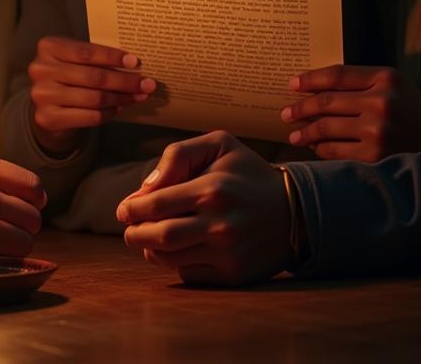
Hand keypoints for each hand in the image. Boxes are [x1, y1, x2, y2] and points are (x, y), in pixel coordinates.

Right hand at [28, 36, 155, 154]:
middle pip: (93, 76)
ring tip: (137, 96)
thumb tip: (134, 65)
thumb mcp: (75, 60)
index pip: (86, 52)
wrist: (46, 107)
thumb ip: (96, 59)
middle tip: (147, 84)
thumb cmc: (67, 76)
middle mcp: (41, 69)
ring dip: (121, 98)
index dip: (113, 57)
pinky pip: (90, 116)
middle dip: (124, 81)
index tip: (136, 62)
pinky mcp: (48, 118)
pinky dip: (109, 112)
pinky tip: (119, 108)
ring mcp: (42, 95)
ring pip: (94, 98)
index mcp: (48, 47)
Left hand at [116, 131, 291, 285]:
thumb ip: (178, 154)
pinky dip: (175, 264)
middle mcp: (219, 224)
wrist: (296, 210)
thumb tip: (146, 187)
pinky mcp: (234, 275)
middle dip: (134, 234)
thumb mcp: (219, 145)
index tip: (124, 210)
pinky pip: (189, 275)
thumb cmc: (248, 173)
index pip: (155, 204)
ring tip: (147, 239)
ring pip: (169, 259)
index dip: (132, 209)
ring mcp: (227, 254)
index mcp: (212, 189)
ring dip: (150, 250)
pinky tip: (178, 251)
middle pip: (158, 236)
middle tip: (129, 229)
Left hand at [282, 65, 420, 160]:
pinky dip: (321, 149)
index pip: (336, 75)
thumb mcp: (390, 84)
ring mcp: (378, 130)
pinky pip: (336, 151)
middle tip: (285, 114)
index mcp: (384, 78)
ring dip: (306, 132)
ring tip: (294, 134)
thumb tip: (312, 90)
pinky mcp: (376, 156)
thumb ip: (358, 82)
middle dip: (301, 108)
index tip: (292, 85)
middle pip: (327, 102)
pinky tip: (314, 148)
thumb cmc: (409, 107)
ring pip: (327, 128)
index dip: (309, 79)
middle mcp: (381, 102)